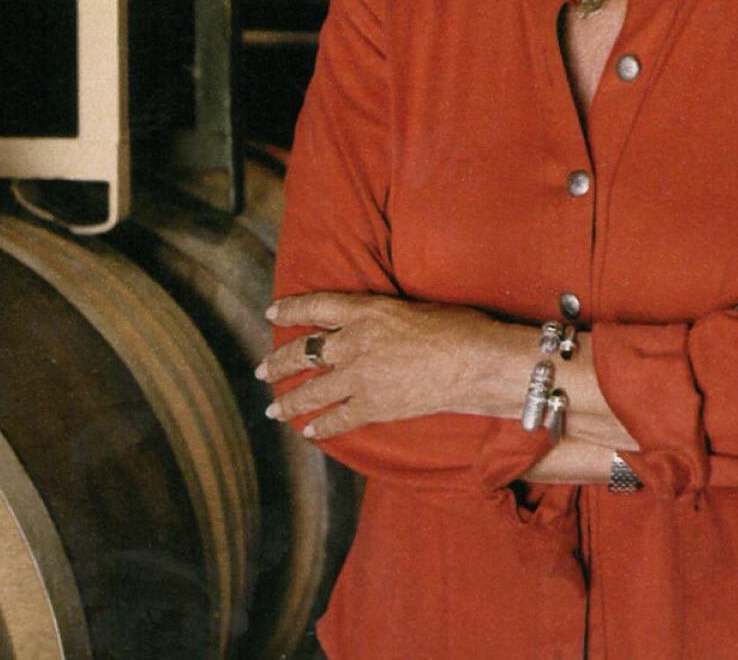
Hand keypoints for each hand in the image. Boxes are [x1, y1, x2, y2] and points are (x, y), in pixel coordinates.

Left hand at [257, 292, 496, 439]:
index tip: (272, 314)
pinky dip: (321, 425)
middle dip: (278, 362)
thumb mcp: (409, 308)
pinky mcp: (373, 406)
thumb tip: (366, 328)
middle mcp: (354, 342)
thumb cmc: (454, 327)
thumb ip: (379, 318)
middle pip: (304, 351)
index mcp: (365, 311)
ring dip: (288, 400)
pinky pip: (338, 418)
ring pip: (312, 390)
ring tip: (273, 408)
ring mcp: (361, 376)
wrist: (474, 361)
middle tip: (263, 370)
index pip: (315, 306)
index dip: (290, 309)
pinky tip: (310, 431)